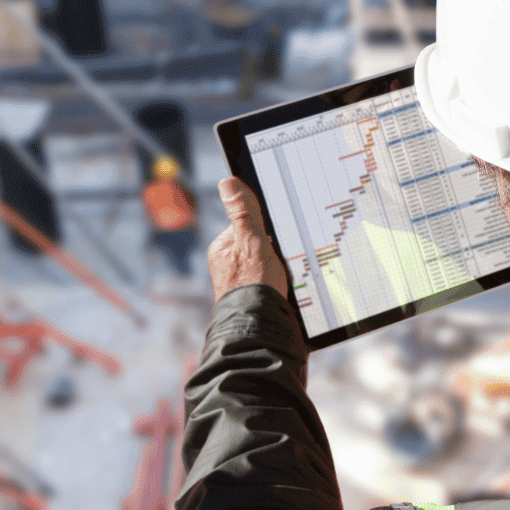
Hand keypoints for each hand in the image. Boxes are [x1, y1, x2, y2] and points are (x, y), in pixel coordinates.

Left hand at [208, 177, 289, 302]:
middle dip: (276, 250)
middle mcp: (229, 266)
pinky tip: (287, 288)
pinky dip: (283, 283)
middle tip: (282, 260)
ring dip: (281, 268)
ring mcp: (242, 282)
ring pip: (270, 264)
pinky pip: (274, 281)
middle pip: (260, 244)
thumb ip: (243, 212)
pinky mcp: (256, 297)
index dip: (265, 229)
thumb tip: (228, 182)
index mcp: (222, 249)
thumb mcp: (251, 241)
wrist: (261, 327)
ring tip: (284, 277)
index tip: (276, 238)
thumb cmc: (253, 285)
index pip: (247, 225)